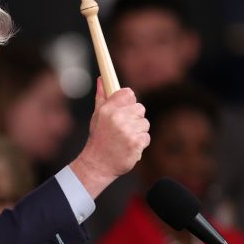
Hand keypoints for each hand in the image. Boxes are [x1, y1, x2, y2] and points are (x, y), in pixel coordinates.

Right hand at [70, 78, 149, 197]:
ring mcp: (127, 131)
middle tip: (124, 128)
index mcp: (108, 110)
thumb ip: (102, 97)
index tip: (126, 107)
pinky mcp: (136, 143)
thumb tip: (102, 78)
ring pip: (145, 123)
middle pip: (140, 108)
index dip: (129, 100)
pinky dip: (140, 143)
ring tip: (125, 139)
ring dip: (138, 131)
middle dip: (135, 118)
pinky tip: (129, 147)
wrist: (97, 165)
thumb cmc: (98, 139)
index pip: (128, 93)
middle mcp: (118, 118)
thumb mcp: (97, 116)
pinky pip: (146, 137)